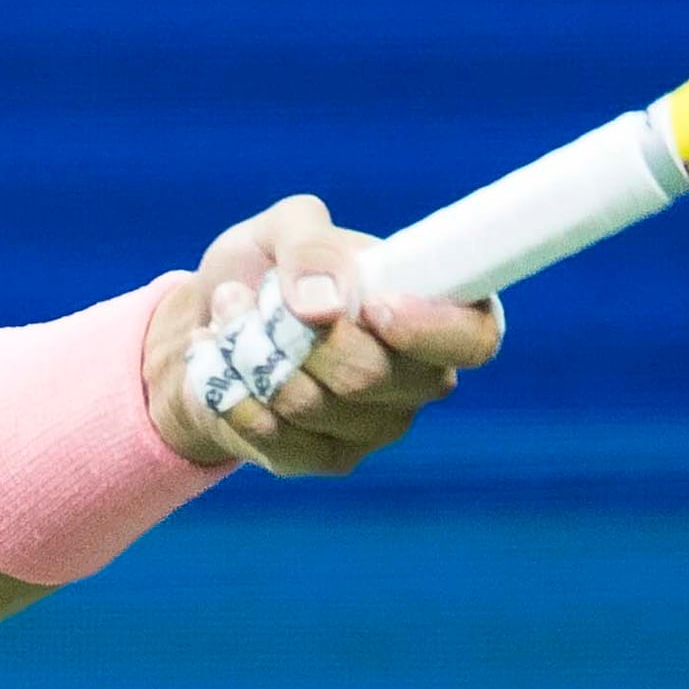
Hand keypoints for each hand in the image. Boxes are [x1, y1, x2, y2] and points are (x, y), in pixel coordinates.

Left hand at [144, 193, 504, 477]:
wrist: (214, 320)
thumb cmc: (270, 268)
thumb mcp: (284, 229)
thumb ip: (311, 246)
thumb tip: (325, 303)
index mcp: (439, 311)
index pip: (474, 338)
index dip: (429, 329)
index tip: (373, 306)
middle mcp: (422, 379)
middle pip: (370, 375)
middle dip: (296, 334)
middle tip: (255, 296)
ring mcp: (377, 427)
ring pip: (310, 405)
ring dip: (251, 354)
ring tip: (229, 314)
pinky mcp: (323, 459)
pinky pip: (271, 435)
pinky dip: (230, 389)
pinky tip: (219, 359)